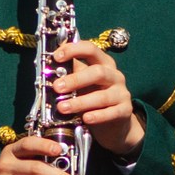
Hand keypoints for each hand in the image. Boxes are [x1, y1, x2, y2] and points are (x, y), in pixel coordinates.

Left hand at [51, 40, 143, 155]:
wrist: (115, 125)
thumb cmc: (93, 100)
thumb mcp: (82, 85)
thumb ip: (70, 74)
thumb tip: (49, 69)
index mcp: (103, 63)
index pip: (90, 49)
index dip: (73, 50)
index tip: (56, 57)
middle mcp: (114, 75)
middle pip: (97, 72)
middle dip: (75, 79)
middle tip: (56, 87)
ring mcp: (122, 93)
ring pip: (102, 96)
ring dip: (80, 102)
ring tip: (62, 108)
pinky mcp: (125, 110)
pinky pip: (112, 112)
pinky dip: (98, 116)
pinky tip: (85, 119)